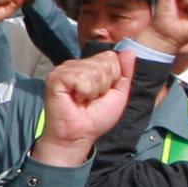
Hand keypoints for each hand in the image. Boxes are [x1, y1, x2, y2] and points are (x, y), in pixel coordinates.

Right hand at [32, 48, 133, 163]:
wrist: (80, 135)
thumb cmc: (96, 117)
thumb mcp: (119, 94)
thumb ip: (126, 73)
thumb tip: (131, 51)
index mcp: (89, 66)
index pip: (111, 57)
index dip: (113, 77)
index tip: (103, 93)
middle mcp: (76, 64)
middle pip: (105, 62)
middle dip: (105, 85)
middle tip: (92, 98)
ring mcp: (64, 69)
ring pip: (95, 70)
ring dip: (94, 91)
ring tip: (83, 99)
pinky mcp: (56, 77)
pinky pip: (82, 78)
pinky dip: (85, 92)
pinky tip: (76, 99)